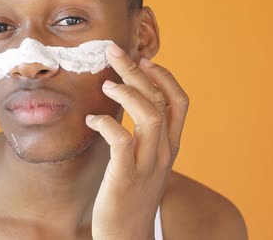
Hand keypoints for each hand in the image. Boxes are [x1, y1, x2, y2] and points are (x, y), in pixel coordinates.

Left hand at [87, 44, 189, 239]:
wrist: (127, 235)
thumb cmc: (132, 193)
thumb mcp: (147, 161)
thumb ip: (145, 135)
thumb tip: (131, 103)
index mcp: (171, 146)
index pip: (180, 102)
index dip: (165, 77)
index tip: (145, 60)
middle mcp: (164, 152)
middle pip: (160, 101)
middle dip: (138, 71)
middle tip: (115, 52)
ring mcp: (147, 165)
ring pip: (150, 117)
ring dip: (127, 94)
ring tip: (105, 84)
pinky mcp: (125, 177)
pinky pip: (122, 142)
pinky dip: (106, 124)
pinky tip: (92, 119)